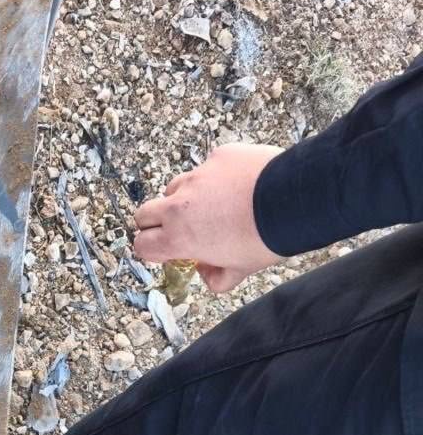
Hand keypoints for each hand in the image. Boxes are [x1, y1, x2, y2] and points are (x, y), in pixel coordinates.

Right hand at [133, 144, 284, 293]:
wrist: (292, 201)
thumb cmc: (265, 239)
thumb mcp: (241, 270)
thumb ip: (217, 278)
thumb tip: (207, 274)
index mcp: (179, 238)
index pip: (142, 244)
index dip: (150, 249)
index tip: (164, 250)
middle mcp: (180, 205)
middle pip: (144, 213)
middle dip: (155, 222)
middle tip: (177, 228)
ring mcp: (198, 177)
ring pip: (175, 187)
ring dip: (184, 198)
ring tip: (211, 205)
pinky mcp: (218, 156)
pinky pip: (207, 168)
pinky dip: (215, 177)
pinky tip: (238, 185)